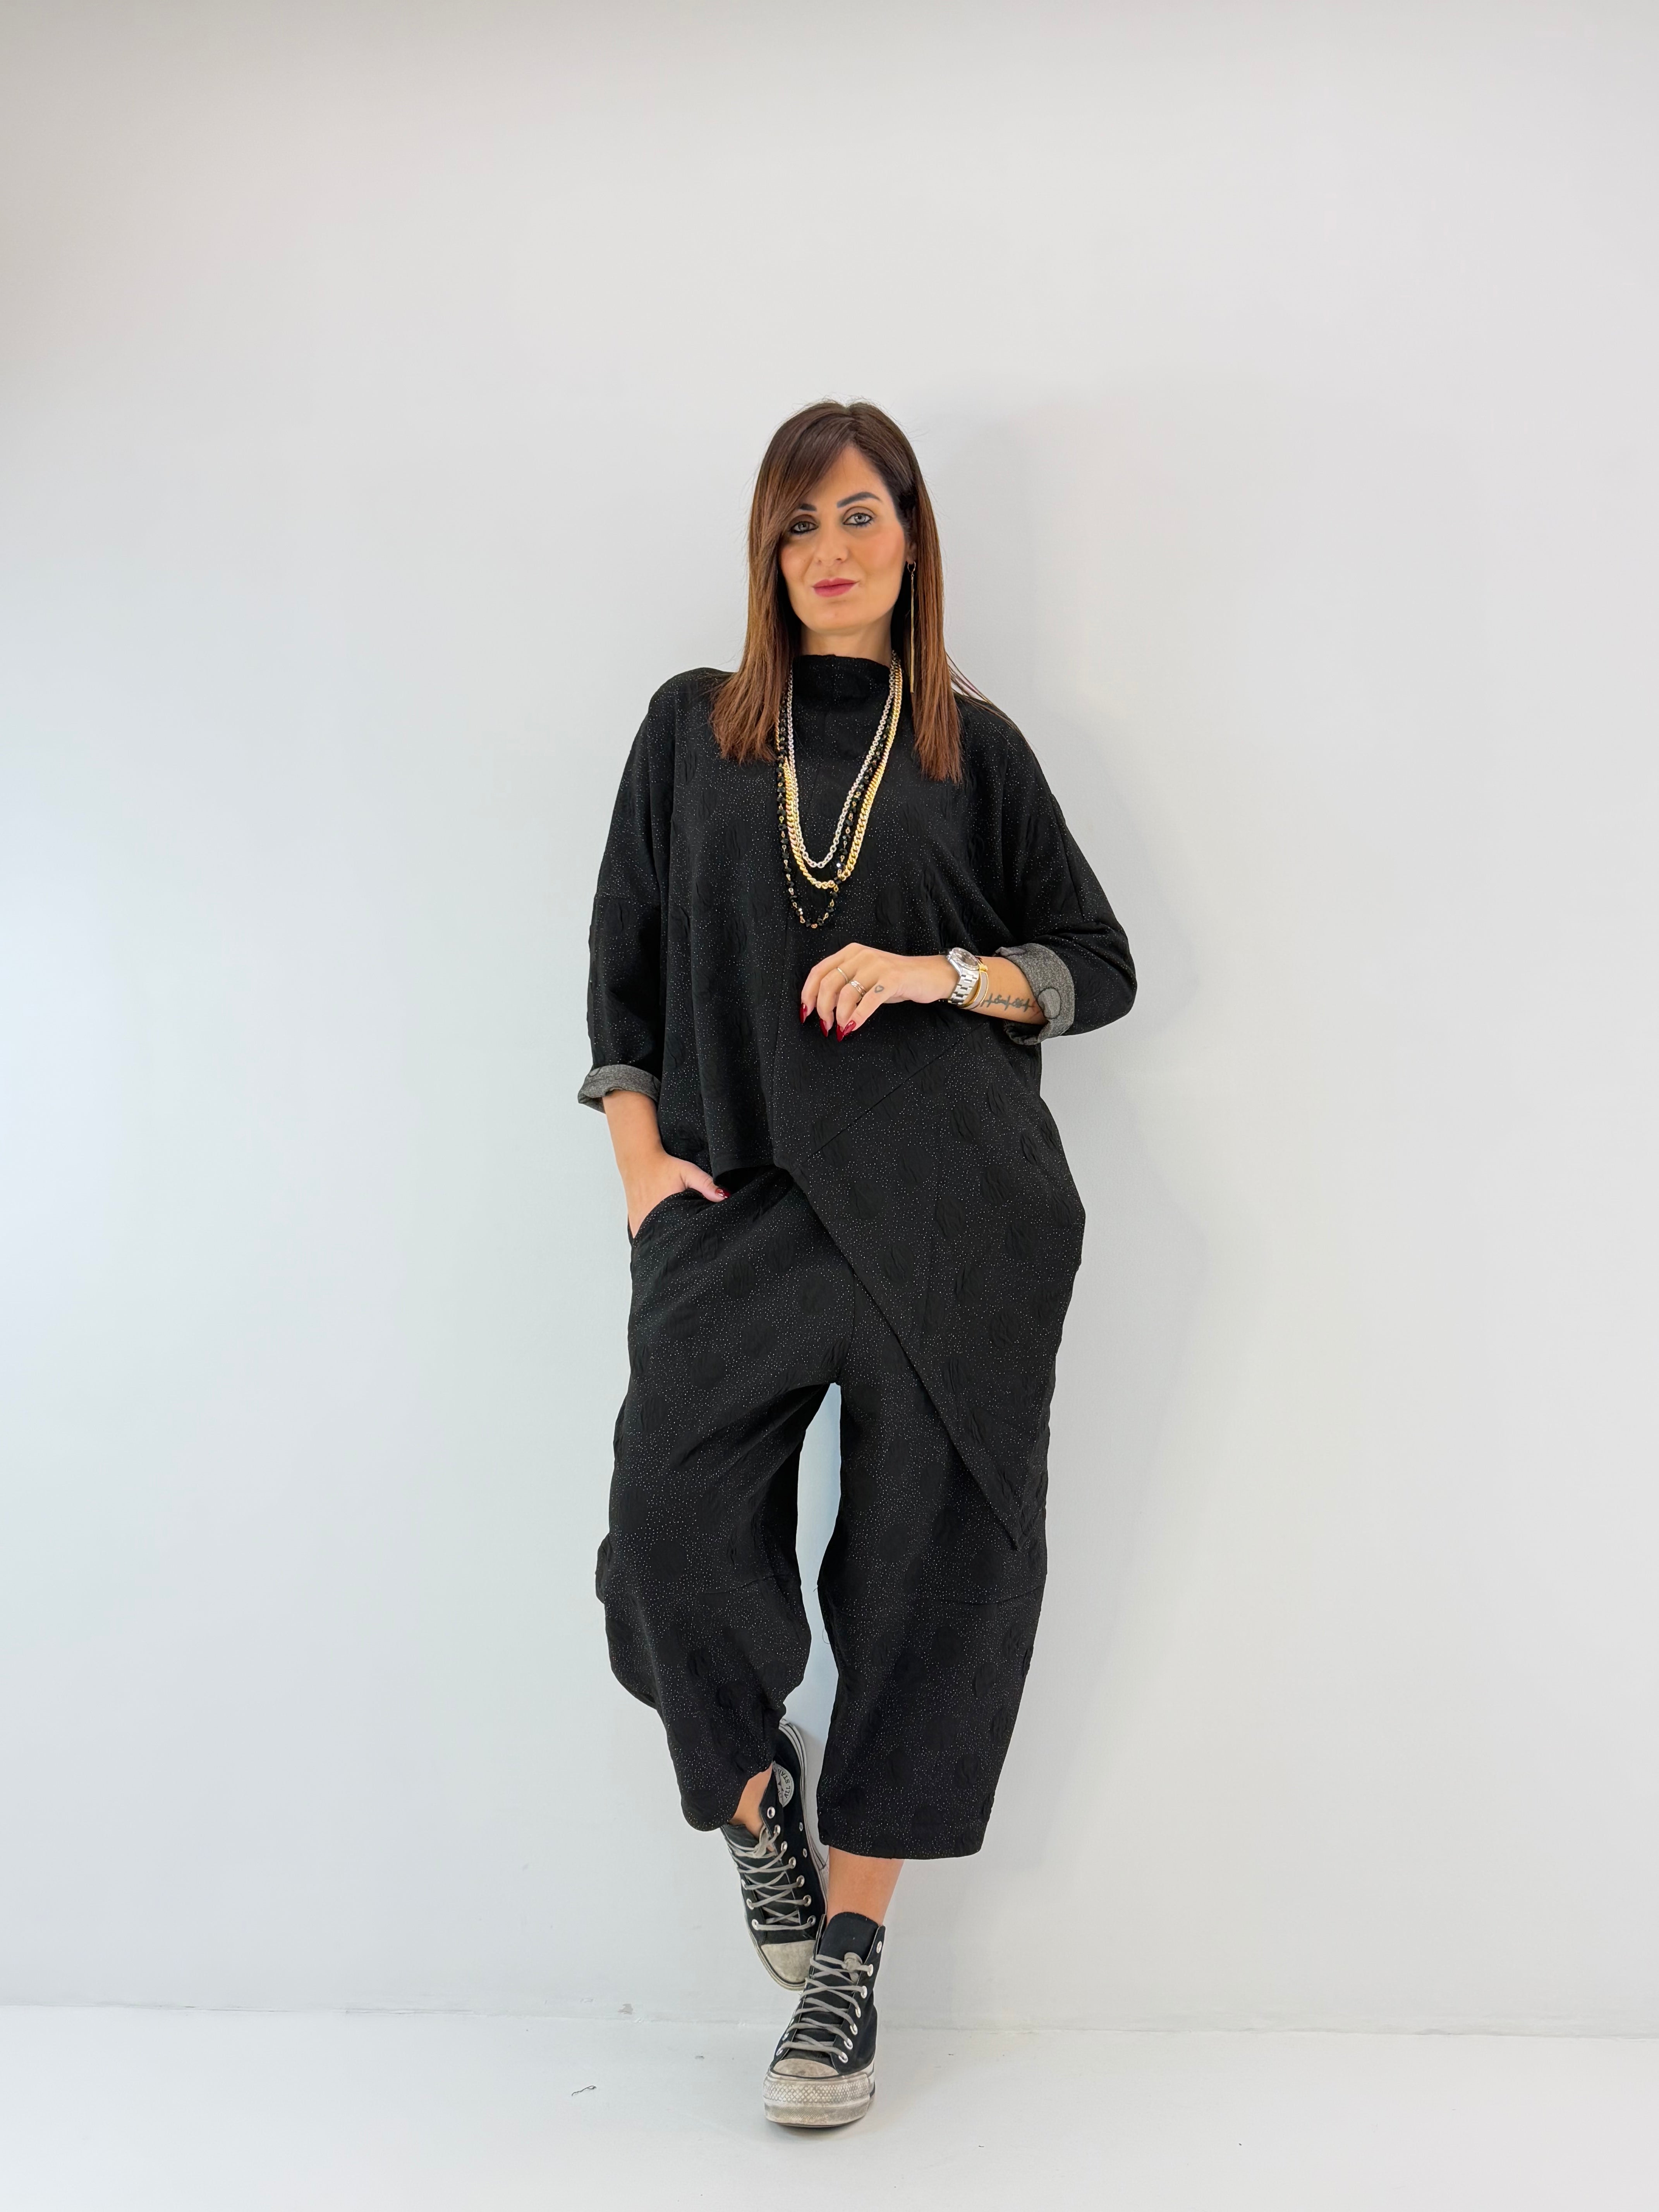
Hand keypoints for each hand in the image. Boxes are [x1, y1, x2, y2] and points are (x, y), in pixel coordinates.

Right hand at [624, 1151, 725, 1236]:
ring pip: (654, 1244)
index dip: (691, 1241)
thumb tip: (725, 1197)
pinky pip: (644, 1239)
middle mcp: (650, 1222)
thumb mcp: (688, 1172)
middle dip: (678, 1244)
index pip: (681, 1238)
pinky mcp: (634, 1225)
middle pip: (668, 1243)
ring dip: (664, 1243)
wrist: (638, 1160)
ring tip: (674, 1239)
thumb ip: (707, 1184)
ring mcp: (640, 1225)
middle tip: (688, 1241)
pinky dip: (653, 1239)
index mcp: (666, 1213)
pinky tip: (660, 1236)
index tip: (697, 1240)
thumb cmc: (664, 1167)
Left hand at [799, 943, 956, 1039]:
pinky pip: (868, 1001)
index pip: (819, 971)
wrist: (930, 975)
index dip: (808, 993)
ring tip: (841, 1029)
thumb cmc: (895, 979)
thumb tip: (823, 1006)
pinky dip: (857, 1017)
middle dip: (822, 1009)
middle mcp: (861, 955)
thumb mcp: (866, 977)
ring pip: (846, 994)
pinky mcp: (893, 979)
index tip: (805, 1013)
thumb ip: (844, 985)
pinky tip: (853, 1027)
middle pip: (829, 983)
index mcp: (850, 952)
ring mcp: (877, 966)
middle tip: (825, 1026)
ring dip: (839, 1016)